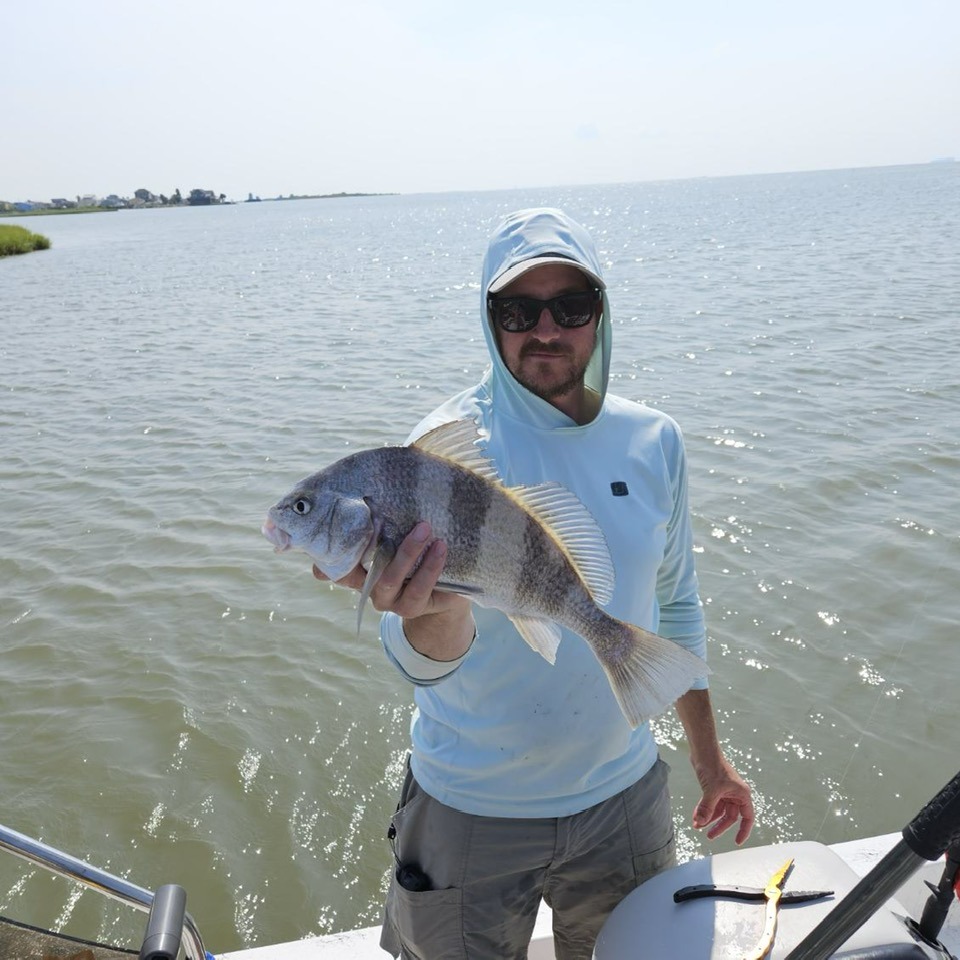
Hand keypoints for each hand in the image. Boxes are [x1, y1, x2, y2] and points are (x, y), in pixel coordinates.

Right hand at [312, 521, 473, 659]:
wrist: (445, 593)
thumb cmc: (418, 557)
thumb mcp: (401, 539)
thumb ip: (385, 523)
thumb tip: (372, 490)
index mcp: (360, 569)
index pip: (336, 565)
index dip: (327, 557)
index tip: (330, 534)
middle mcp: (369, 586)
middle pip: (365, 568)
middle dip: (384, 541)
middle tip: (413, 520)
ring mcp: (389, 600)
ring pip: (390, 579)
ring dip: (409, 552)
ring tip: (427, 530)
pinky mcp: (410, 607)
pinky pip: (418, 589)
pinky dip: (430, 567)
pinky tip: (441, 548)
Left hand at [691, 759, 754, 844]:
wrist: (703, 751)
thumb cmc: (713, 766)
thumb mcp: (711, 790)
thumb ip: (706, 808)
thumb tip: (700, 823)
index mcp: (742, 794)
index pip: (747, 817)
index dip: (743, 831)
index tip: (737, 842)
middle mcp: (736, 794)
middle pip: (730, 816)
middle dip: (719, 826)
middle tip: (708, 836)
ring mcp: (725, 792)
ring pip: (719, 811)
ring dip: (709, 818)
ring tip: (697, 826)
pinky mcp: (715, 788)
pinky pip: (711, 804)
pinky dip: (704, 810)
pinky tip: (696, 817)